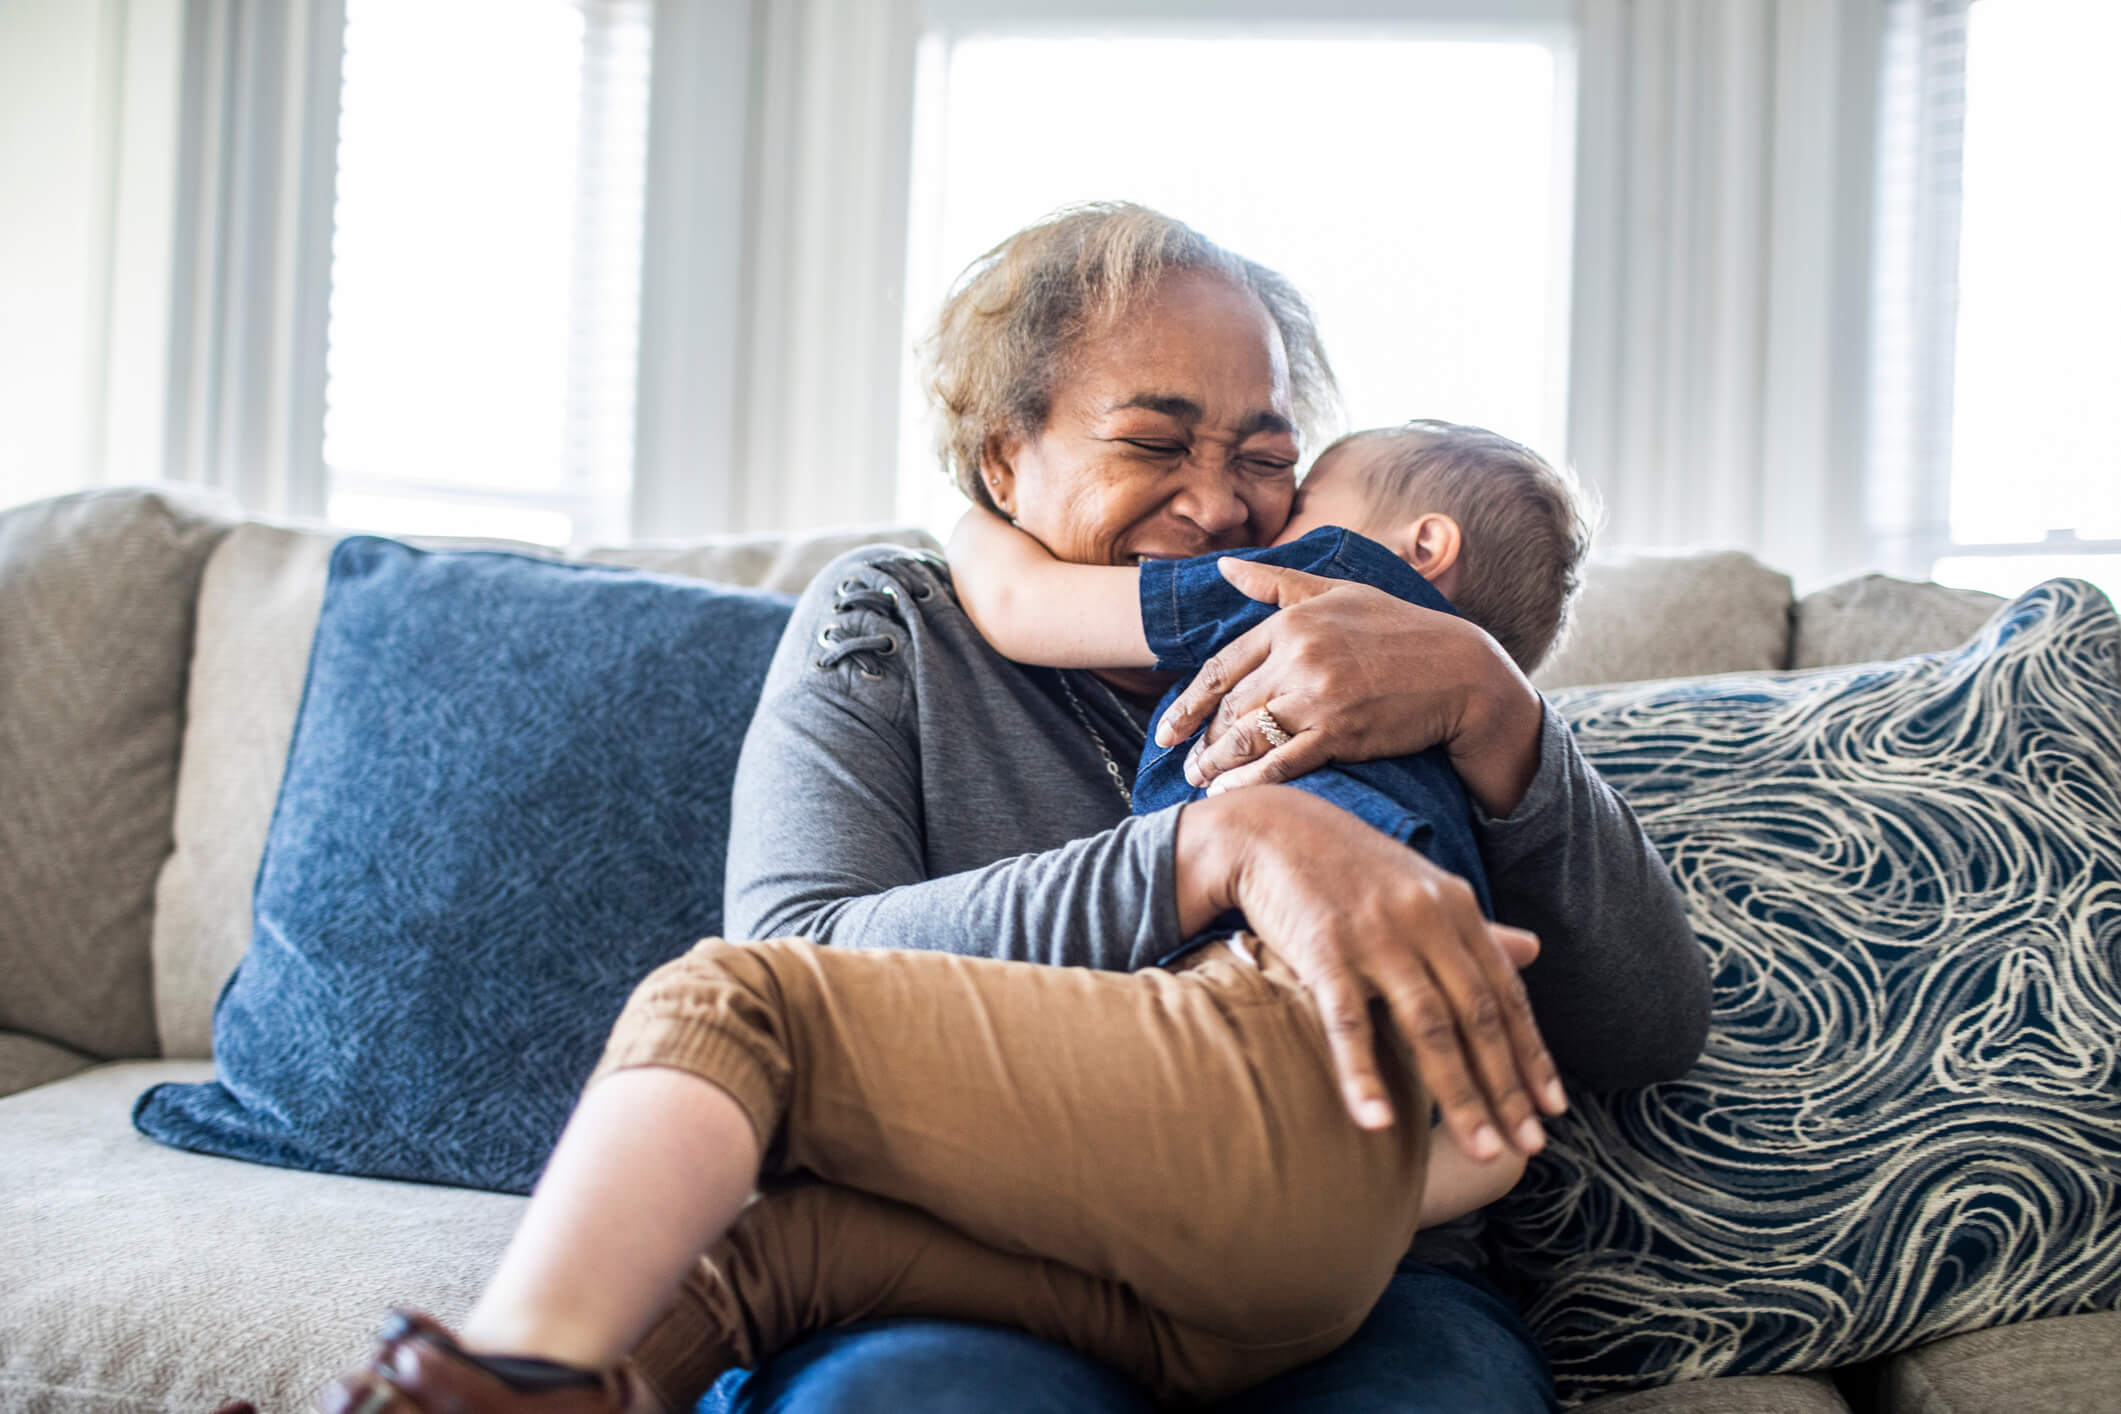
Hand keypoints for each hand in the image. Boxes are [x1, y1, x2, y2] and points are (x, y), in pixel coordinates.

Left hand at [1153, 557, 1544, 816]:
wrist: (1460, 671)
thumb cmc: (1400, 629)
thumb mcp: (1338, 592)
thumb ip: (1275, 582)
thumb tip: (1222, 565)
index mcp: (1292, 622)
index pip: (1222, 667)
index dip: (1189, 702)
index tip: (1169, 728)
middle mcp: (1299, 657)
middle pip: (1230, 706)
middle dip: (1201, 739)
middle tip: (1184, 761)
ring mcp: (1319, 696)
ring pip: (1246, 736)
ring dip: (1215, 764)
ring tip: (1199, 780)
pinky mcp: (1341, 732)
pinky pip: (1281, 762)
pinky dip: (1249, 781)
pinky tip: (1228, 793)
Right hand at [1176, 789, 1567, 1155]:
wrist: (1271, 828)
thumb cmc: (1349, 868)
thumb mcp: (1422, 889)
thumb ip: (1477, 928)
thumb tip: (1535, 951)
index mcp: (1454, 908)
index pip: (1504, 993)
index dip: (1531, 1053)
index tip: (1552, 1109)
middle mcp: (1424, 920)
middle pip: (1476, 1016)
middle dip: (1506, 1086)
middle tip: (1528, 1146)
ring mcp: (1375, 935)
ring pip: (1427, 1025)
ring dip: (1458, 1093)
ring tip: (1482, 1150)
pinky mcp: (1321, 948)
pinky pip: (1348, 1021)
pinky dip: (1363, 1073)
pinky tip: (1379, 1122)